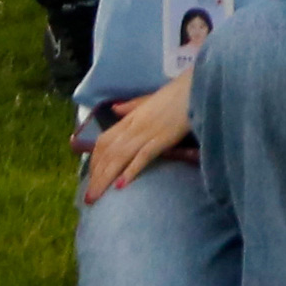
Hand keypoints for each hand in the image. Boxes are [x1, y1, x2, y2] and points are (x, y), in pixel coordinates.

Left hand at [79, 73, 193, 203]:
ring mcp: (147, 132)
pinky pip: (143, 156)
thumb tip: (115, 109)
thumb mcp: (149, 99)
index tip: (91, 178)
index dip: (94, 161)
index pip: (103, 142)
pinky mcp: (162, 138)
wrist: (197, 87)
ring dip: (105, 178)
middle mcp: (133, 126)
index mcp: (130, 118)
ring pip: (119, 157)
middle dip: (96, 177)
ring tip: (96, 197)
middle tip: (88, 198)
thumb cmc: (177, 94)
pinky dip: (131, 170)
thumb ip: (131, 106)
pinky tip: (121, 185)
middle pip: (108, 153)